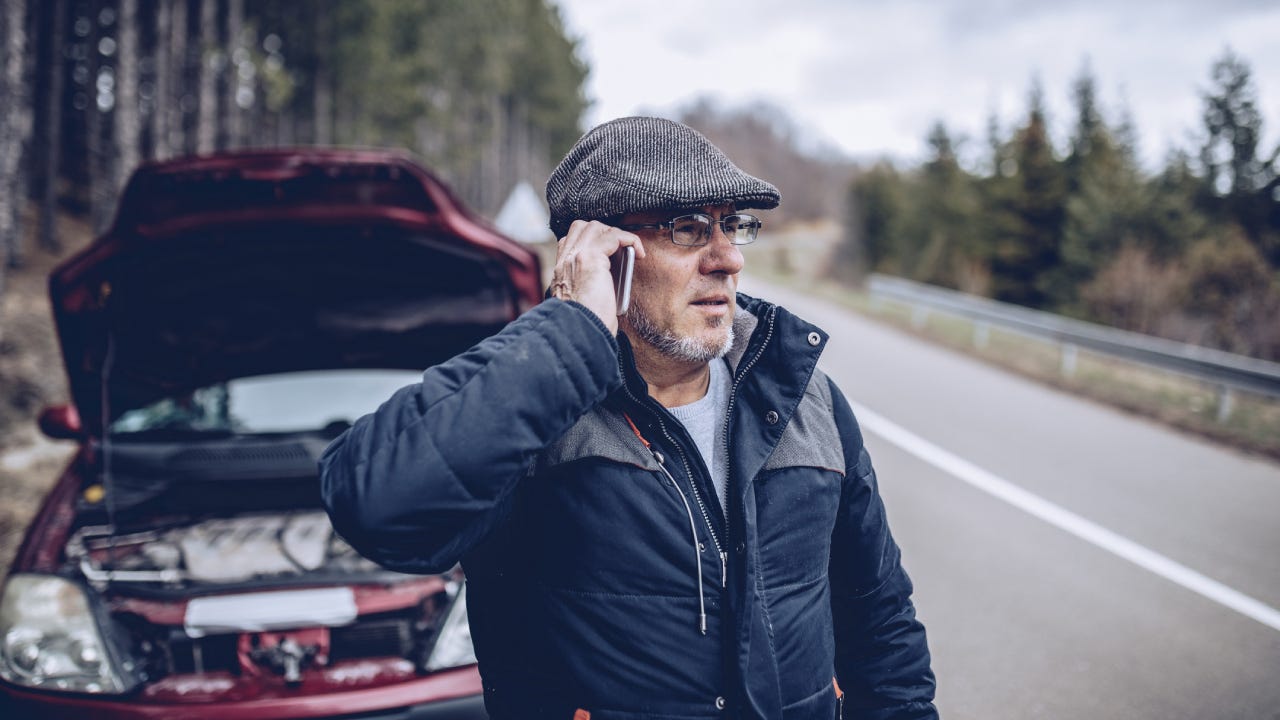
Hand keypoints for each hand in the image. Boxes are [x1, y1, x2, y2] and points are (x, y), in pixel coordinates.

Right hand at [550, 220, 644, 334]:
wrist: (579, 333)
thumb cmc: (585, 325)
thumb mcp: (581, 303)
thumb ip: (586, 287)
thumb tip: (606, 280)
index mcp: (560, 272)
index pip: (569, 241)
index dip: (589, 240)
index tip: (607, 250)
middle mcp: (564, 261)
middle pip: (581, 227)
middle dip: (603, 232)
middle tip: (620, 248)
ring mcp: (574, 257)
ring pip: (595, 227)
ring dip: (616, 234)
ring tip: (630, 248)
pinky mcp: (590, 258)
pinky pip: (613, 236)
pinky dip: (629, 239)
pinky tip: (639, 252)